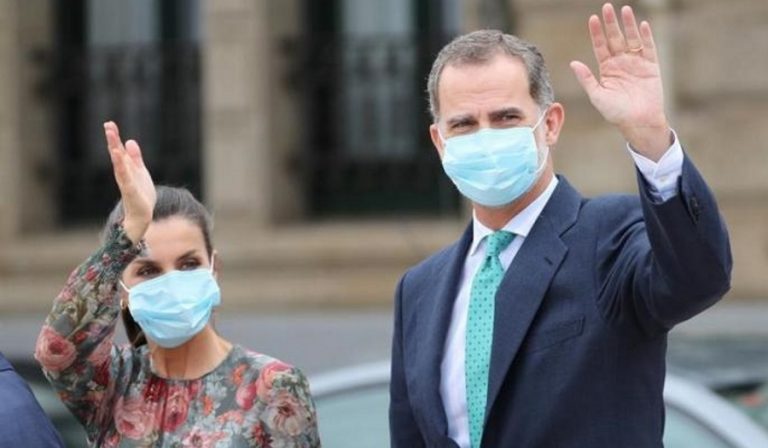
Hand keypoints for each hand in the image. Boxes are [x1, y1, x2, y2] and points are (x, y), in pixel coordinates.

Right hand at [104, 121, 156, 243]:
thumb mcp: (140, 171)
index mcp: (127, 167)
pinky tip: (120, 159)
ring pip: (119, 164)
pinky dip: (122, 169)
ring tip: (112, 138)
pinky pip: (125, 178)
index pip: (119, 150)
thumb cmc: (141, 193)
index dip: (115, 137)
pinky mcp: (130, 191)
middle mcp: (123, 173)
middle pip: (116, 154)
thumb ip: (135, 157)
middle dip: (113, 140)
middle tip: (108, 126)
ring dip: (115, 151)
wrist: (142, 214)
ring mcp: (126, 182)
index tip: (109, 124)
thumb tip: (130, 141)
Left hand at [570, 3, 670, 160]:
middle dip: (611, 23)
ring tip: (625, 10)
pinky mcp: (651, 67)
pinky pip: (649, 48)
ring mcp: (636, 63)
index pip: (600, 46)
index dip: (596, 33)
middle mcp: (621, 63)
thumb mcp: (597, 96)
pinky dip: (646, 37)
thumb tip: (573, 63)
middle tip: (607, 7)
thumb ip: (586, 79)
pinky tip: (642, 25)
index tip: (593, 19)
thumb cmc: (616, 112)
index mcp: (607, 69)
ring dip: (628, 25)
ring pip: (632, 39)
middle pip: (615, 38)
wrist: (638, 122)